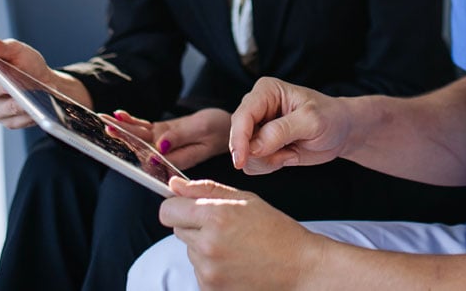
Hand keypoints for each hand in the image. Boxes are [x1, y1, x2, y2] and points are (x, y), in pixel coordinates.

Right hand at [0, 29, 56, 128]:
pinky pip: (15, 120)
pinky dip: (27, 113)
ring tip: (31, 97)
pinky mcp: (7, 121)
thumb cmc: (27, 64)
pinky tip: (36, 108)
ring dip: (17, 102)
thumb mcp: (16, 50)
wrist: (47, 83)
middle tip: (10, 83)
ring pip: (1, 109)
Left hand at [111, 109, 231, 169]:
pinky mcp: (164, 133)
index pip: (148, 151)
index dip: (131, 143)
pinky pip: (146, 128)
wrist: (227, 128)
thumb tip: (159, 145)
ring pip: (139, 136)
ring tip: (104, 119)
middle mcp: (166, 153)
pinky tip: (120, 115)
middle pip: (140, 144)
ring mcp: (164, 143)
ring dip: (122, 128)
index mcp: (176, 157)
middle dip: (122, 135)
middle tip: (105, 125)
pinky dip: (133, 121)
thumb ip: (181, 137)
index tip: (116, 134)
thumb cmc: (219, 129)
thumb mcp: (203, 129)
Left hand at [161, 178, 324, 290]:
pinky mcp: (210, 290)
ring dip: (203, 246)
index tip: (186, 207)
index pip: (168, 210)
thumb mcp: (245, 199)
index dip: (176, 206)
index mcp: (216, 215)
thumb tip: (174, 185)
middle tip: (224, 226)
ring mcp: (208, 271)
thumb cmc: (276, 230)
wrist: (298, 267)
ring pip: (189, 250)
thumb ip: (205, 189)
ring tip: (234, 245)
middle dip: (195, 225)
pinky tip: (234, 262)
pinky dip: (211, 266)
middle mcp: (207, 245)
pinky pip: (198, 271)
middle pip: (178, 229)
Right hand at [229, 77, 350, 174]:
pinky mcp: (261, 144)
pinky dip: (270, 165)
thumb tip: (254, 146)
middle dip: (259, 153)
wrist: (341, 131)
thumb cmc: (330, 117)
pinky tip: (288, 155)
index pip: (242, 115)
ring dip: (267, 161)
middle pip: (238, 136)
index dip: (239, 139)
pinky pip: (253, 164)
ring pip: (244, 154)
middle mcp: (257, 107)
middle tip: (286, 153)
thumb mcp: (311, 121)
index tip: (241, 161)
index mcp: (267, 91)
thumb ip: (282, 131)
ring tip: (291, 151)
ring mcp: (257, 127)